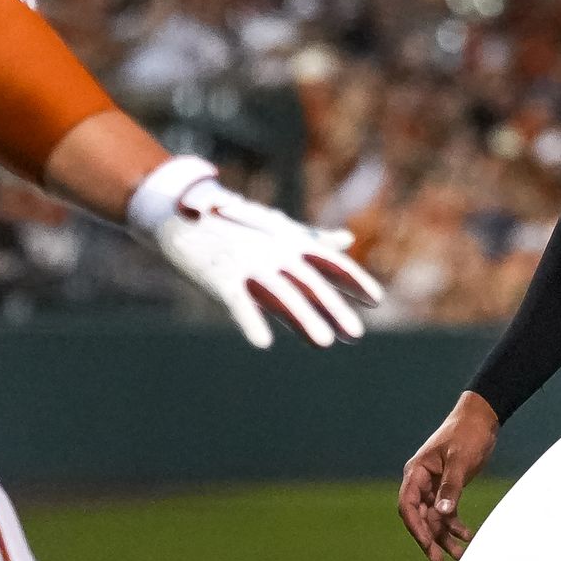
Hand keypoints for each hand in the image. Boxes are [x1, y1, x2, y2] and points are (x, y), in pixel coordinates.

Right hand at [150, 176, 383, 349]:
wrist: (183, 216)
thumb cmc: (235, 228)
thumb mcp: (278, 231)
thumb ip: (313, 239)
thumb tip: (349, 238)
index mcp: (289, 242)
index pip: (329, 261)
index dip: (354, 279)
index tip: (376, 299)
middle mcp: (273, 250)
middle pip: (310, 282)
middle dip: (334, 307)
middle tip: (357, 333)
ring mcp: (247, 262)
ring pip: (280, 293)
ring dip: (303, 319)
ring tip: (325, 343)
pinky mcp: (220, 275)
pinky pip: (239, 302)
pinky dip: (250, 320)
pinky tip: (263, 343)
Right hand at [398, 391, 498, 560]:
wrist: (481, 418)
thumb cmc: (467, 434)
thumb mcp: (460, 460)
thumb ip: (451, 487)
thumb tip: (441, 514)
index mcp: (416, 472)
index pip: (407, 505)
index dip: (415, 527)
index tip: (427, 544)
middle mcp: (421, 481)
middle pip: (419, 516)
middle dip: (428, 539)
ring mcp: (434, 485)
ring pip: (434, 518)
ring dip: (444, 536)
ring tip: (458, 555)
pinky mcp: (447, 487)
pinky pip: (446, 512)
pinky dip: (455, 525)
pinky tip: (467, 536)